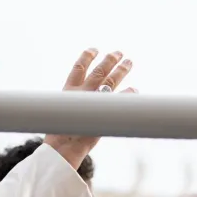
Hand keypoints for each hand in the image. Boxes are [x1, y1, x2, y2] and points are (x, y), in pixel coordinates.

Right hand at [44, 49, 134, 167]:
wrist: (64, 146)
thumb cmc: (61, 134)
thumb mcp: (63, 114)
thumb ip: (73, 106)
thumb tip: (80, 106)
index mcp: (69, 91)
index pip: (78, 68)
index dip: (86, 57)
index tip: (94, 49)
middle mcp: (82, 92)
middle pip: (99, 71)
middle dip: (110, 60)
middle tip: (119, 53)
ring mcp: (93, 100)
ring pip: (110, 80)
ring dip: (121, 70)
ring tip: (129, 62)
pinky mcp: (103, 111)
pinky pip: (120, 99)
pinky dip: (129, 93)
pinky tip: (135, 89)